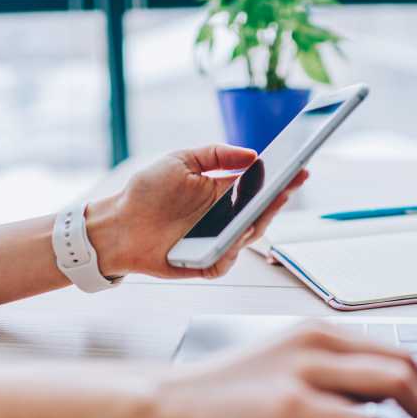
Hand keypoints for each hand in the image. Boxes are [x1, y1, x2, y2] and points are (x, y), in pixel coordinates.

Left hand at [85, 145, 308, 279]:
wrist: (118, 224)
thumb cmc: (147, 192)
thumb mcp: (181, 161)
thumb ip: (216, 154)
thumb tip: (252, 154)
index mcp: (223, 192)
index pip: (260, 186)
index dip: (281, 178)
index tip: (298, 166)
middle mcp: (224, 218)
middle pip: (261, 212)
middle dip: (278, 198)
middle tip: (289, 184)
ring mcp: (217, 241)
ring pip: (248, 236)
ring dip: (259, 221)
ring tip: (268, 204)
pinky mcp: (205, 262)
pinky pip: (226, 260)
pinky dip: (232, 251)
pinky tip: (236, 237)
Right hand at [131, 325, 416, 417]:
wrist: (165, 401)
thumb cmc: (217, 392)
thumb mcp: (280, 367)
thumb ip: (327, 375)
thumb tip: (375, 400)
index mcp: (316, 331)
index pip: (394, 350)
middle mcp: (317, 341)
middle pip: (404, 364)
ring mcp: (305, 370)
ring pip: (395, 385)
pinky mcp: (291, 404)